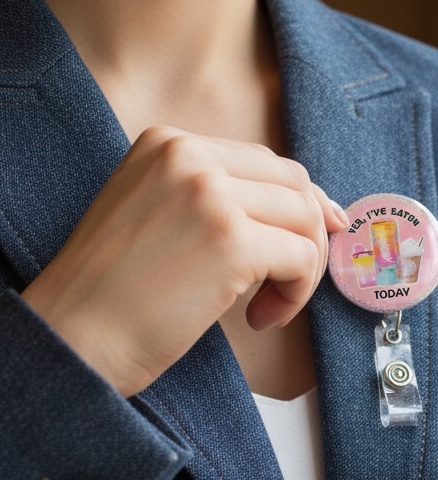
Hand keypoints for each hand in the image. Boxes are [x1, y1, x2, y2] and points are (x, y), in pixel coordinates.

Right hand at [21, 125, 347, 395]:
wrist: (74, 336)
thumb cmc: (117, 291)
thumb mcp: (160, 213)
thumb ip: (221, 197)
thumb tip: (321, 208)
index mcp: (168, 143)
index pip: (265, 162)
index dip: (297, 206)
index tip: (307, 244)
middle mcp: (189, 156)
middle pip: (295, 184)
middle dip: (307, 236)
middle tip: (286, 283)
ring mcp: (211, 195)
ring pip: (306, 220)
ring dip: (303, 270)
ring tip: (267, 306)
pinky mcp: (231, 241)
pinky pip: (302, 259)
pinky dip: (295, 295)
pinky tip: (260, 319)